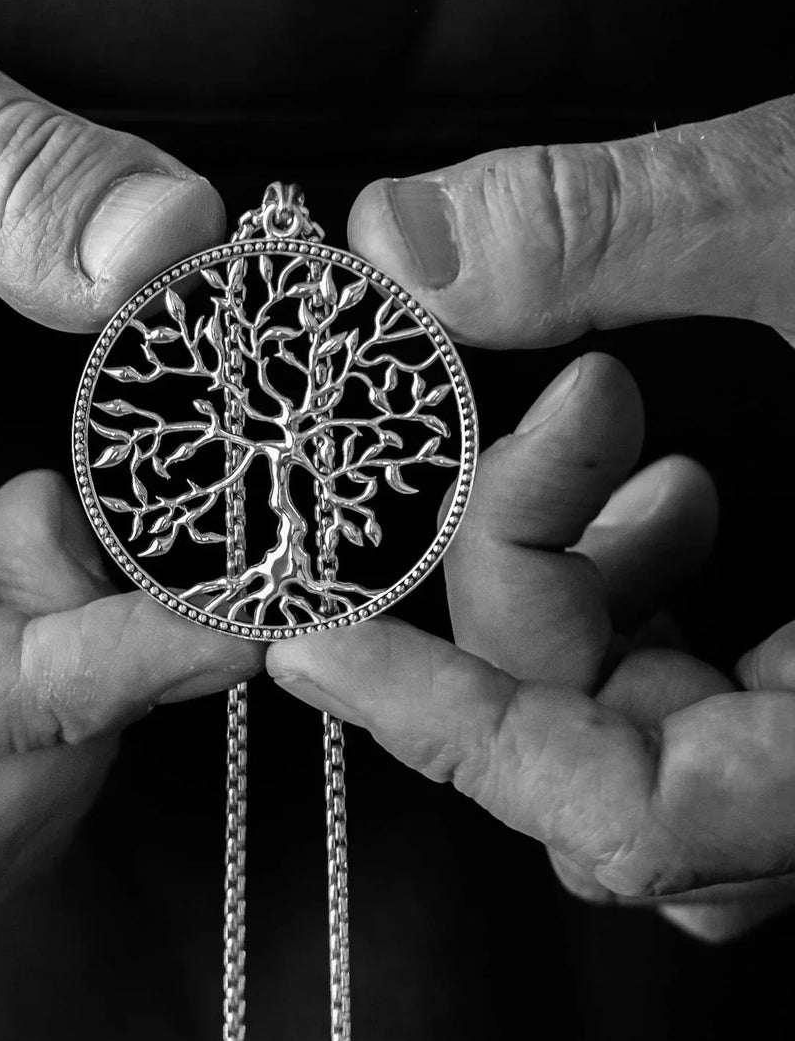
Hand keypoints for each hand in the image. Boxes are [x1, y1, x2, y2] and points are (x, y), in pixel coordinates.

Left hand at [270, 99, 794, 939]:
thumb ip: (634, 224)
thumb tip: (408, 240)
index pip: (642, 817)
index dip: (461, 737)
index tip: (321, 645)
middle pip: (627, 788)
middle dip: (532, 608)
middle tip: (552, 435)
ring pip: (667, 752)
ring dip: (587, 607)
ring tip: (610, 447)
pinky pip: (720, 703)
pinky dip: (648, 604)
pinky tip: (661, 482)